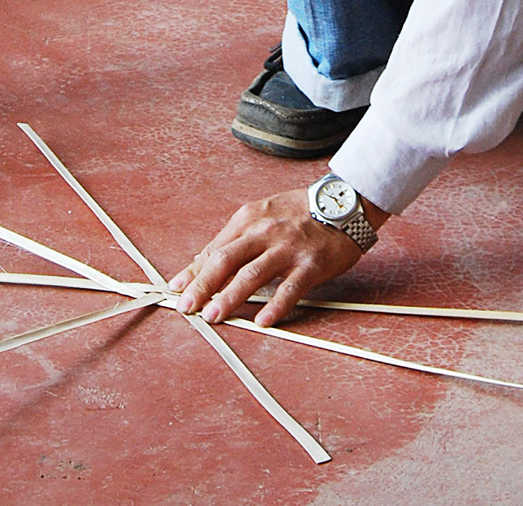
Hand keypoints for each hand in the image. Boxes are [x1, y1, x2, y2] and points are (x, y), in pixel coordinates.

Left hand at [168, 187, 387, 327]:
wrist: (345, 202)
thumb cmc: (302, 211)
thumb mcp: (263, 214)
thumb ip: (236, 238)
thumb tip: (203, 260)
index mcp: (249, 218)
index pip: (215, 248)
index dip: (193, 271)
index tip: (176, 289)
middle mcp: (264, 231)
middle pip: (225, 260)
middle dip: (202, 285)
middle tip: (186, 307)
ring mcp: (288, 248)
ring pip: (251, 274)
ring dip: (229, 297)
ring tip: (213, 316)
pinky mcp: (311, 264)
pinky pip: (290, 288)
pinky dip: (275, 306)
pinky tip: (262, 321)